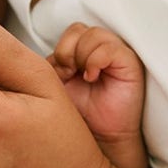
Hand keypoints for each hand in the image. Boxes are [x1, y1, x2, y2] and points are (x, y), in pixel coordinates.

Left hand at [47, 23, 144, 144]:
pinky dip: (96, 61)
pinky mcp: (129, 64)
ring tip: (83, 77)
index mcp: (82, 53)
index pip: (69, 33)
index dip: (59, 50)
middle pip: (78, 29)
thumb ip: (49, 66)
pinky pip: (111, 48)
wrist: (98, 138)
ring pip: (94, 34)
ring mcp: (116, 55)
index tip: (59, 74)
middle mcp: (99, 50)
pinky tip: (92, 77)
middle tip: (68, 74)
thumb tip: (38, 55)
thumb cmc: (79, 116)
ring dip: (82, 55)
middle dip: (67, 51)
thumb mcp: (54, 86)